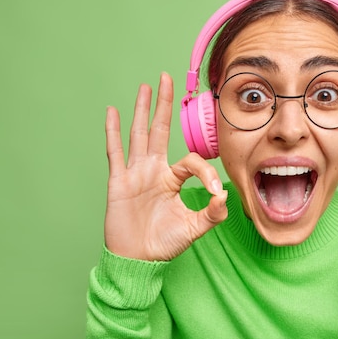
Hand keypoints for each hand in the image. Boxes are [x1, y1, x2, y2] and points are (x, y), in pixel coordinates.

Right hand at [103, 72, 227, 260]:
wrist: (138, 261)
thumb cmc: (164, 244)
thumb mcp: (194, 229)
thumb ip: (212, 214)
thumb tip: (225, 196)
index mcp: (172, 179)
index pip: (191, 161)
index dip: (206, 173)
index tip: (215, 192)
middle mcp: (154, 171)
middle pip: (160, 131)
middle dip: (164, 105)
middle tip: (168, 78)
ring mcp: (135, 174)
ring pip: (139, 135)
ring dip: (143, 110)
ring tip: (146, 86)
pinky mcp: (119, 182)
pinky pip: (115, 153)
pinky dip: (113, 132)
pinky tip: (112, 112)